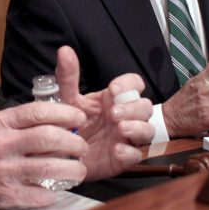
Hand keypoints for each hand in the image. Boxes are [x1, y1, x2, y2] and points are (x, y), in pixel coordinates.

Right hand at [0, 100, 87, 209]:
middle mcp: (3, 144)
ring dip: (72, 169)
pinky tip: (57, 188)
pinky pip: (40, 194)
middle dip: (74, 142)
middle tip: (82, 146)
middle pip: (49, 138)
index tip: (78, 118)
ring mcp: (5, 171)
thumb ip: (22, 121)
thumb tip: (57, 117)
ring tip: (79, 169)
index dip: (65, 114)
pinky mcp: (6, 195)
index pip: (39, 112)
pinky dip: (54, 193)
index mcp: (1, 123)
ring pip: (50, 168)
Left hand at [55, 46, 153, 180]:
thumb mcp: (66, 98)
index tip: (114, 89)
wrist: (60, 153)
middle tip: (114, 113)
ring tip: (120, 129)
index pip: (134, 84)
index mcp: (113, 98)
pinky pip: (136, 155)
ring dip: (137, 128)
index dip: (129, 84)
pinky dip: (129, 152)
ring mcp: (126, 137)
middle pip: (145, 106)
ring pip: (148, 130)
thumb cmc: (70, 123)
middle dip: (133, 108)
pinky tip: (116, 150)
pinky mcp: (123, 159)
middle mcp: (124, 116)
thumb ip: (68, 77)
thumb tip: (64, 51)